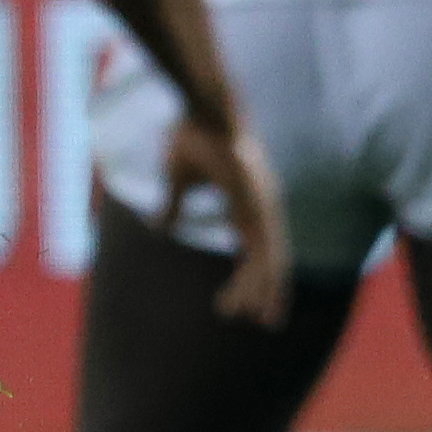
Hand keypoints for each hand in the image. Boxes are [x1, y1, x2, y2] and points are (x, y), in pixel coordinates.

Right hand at [164, 111, 296, 325]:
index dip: (252, 275)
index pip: (256, 248)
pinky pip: (263, 243)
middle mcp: (261, 205)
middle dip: (268, 292)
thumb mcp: (178, 181)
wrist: (200, 107)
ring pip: (271, 258)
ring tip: (257, 319)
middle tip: (267, 323)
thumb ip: (173, 207)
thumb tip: (161, 230)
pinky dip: (260, 272)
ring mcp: (262, 202)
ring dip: (263, 290)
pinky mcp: (256, 199)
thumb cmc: (191, 136)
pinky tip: (254, 293)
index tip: (245, 302)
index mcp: (247, 202)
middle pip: (270, 259)